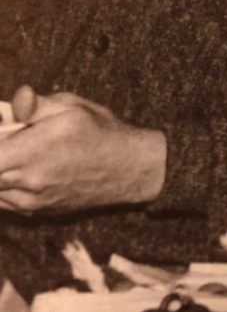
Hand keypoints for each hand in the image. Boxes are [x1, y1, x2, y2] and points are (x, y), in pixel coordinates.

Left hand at [0, 85, 166, 213]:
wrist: (128, 168)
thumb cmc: (101, 132)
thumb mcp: (72, 107)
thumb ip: (36, 105)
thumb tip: (15, 97)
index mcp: (32, 151)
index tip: (4, 128)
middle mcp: (27, 181)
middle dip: (1, 152)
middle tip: (13, 137)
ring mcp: (30, 202)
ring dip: (2, 170)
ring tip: (20, 153)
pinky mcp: (36, 213)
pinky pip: (5, 201)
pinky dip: (6, 186)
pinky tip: (25, 170)